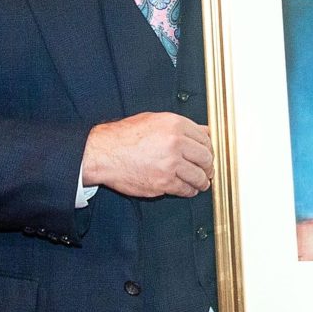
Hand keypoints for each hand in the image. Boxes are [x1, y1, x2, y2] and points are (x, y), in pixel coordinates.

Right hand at [81, 112, 211, 197]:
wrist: (103, 153)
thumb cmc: (124, 136)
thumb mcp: (155, 120)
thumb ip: (182, 126)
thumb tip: (204, 131)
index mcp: (175, 125)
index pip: (205, 138)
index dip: (209, 148)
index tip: (208, 154)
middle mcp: (176, 143)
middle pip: (206, 158)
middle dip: (208, 166)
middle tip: (207, 170)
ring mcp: (170, 164)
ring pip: (199, 176)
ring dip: (202, 181)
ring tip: (202, 182)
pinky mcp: (163, 183)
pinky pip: (185, 189)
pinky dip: (189, 191)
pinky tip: (188, 189)